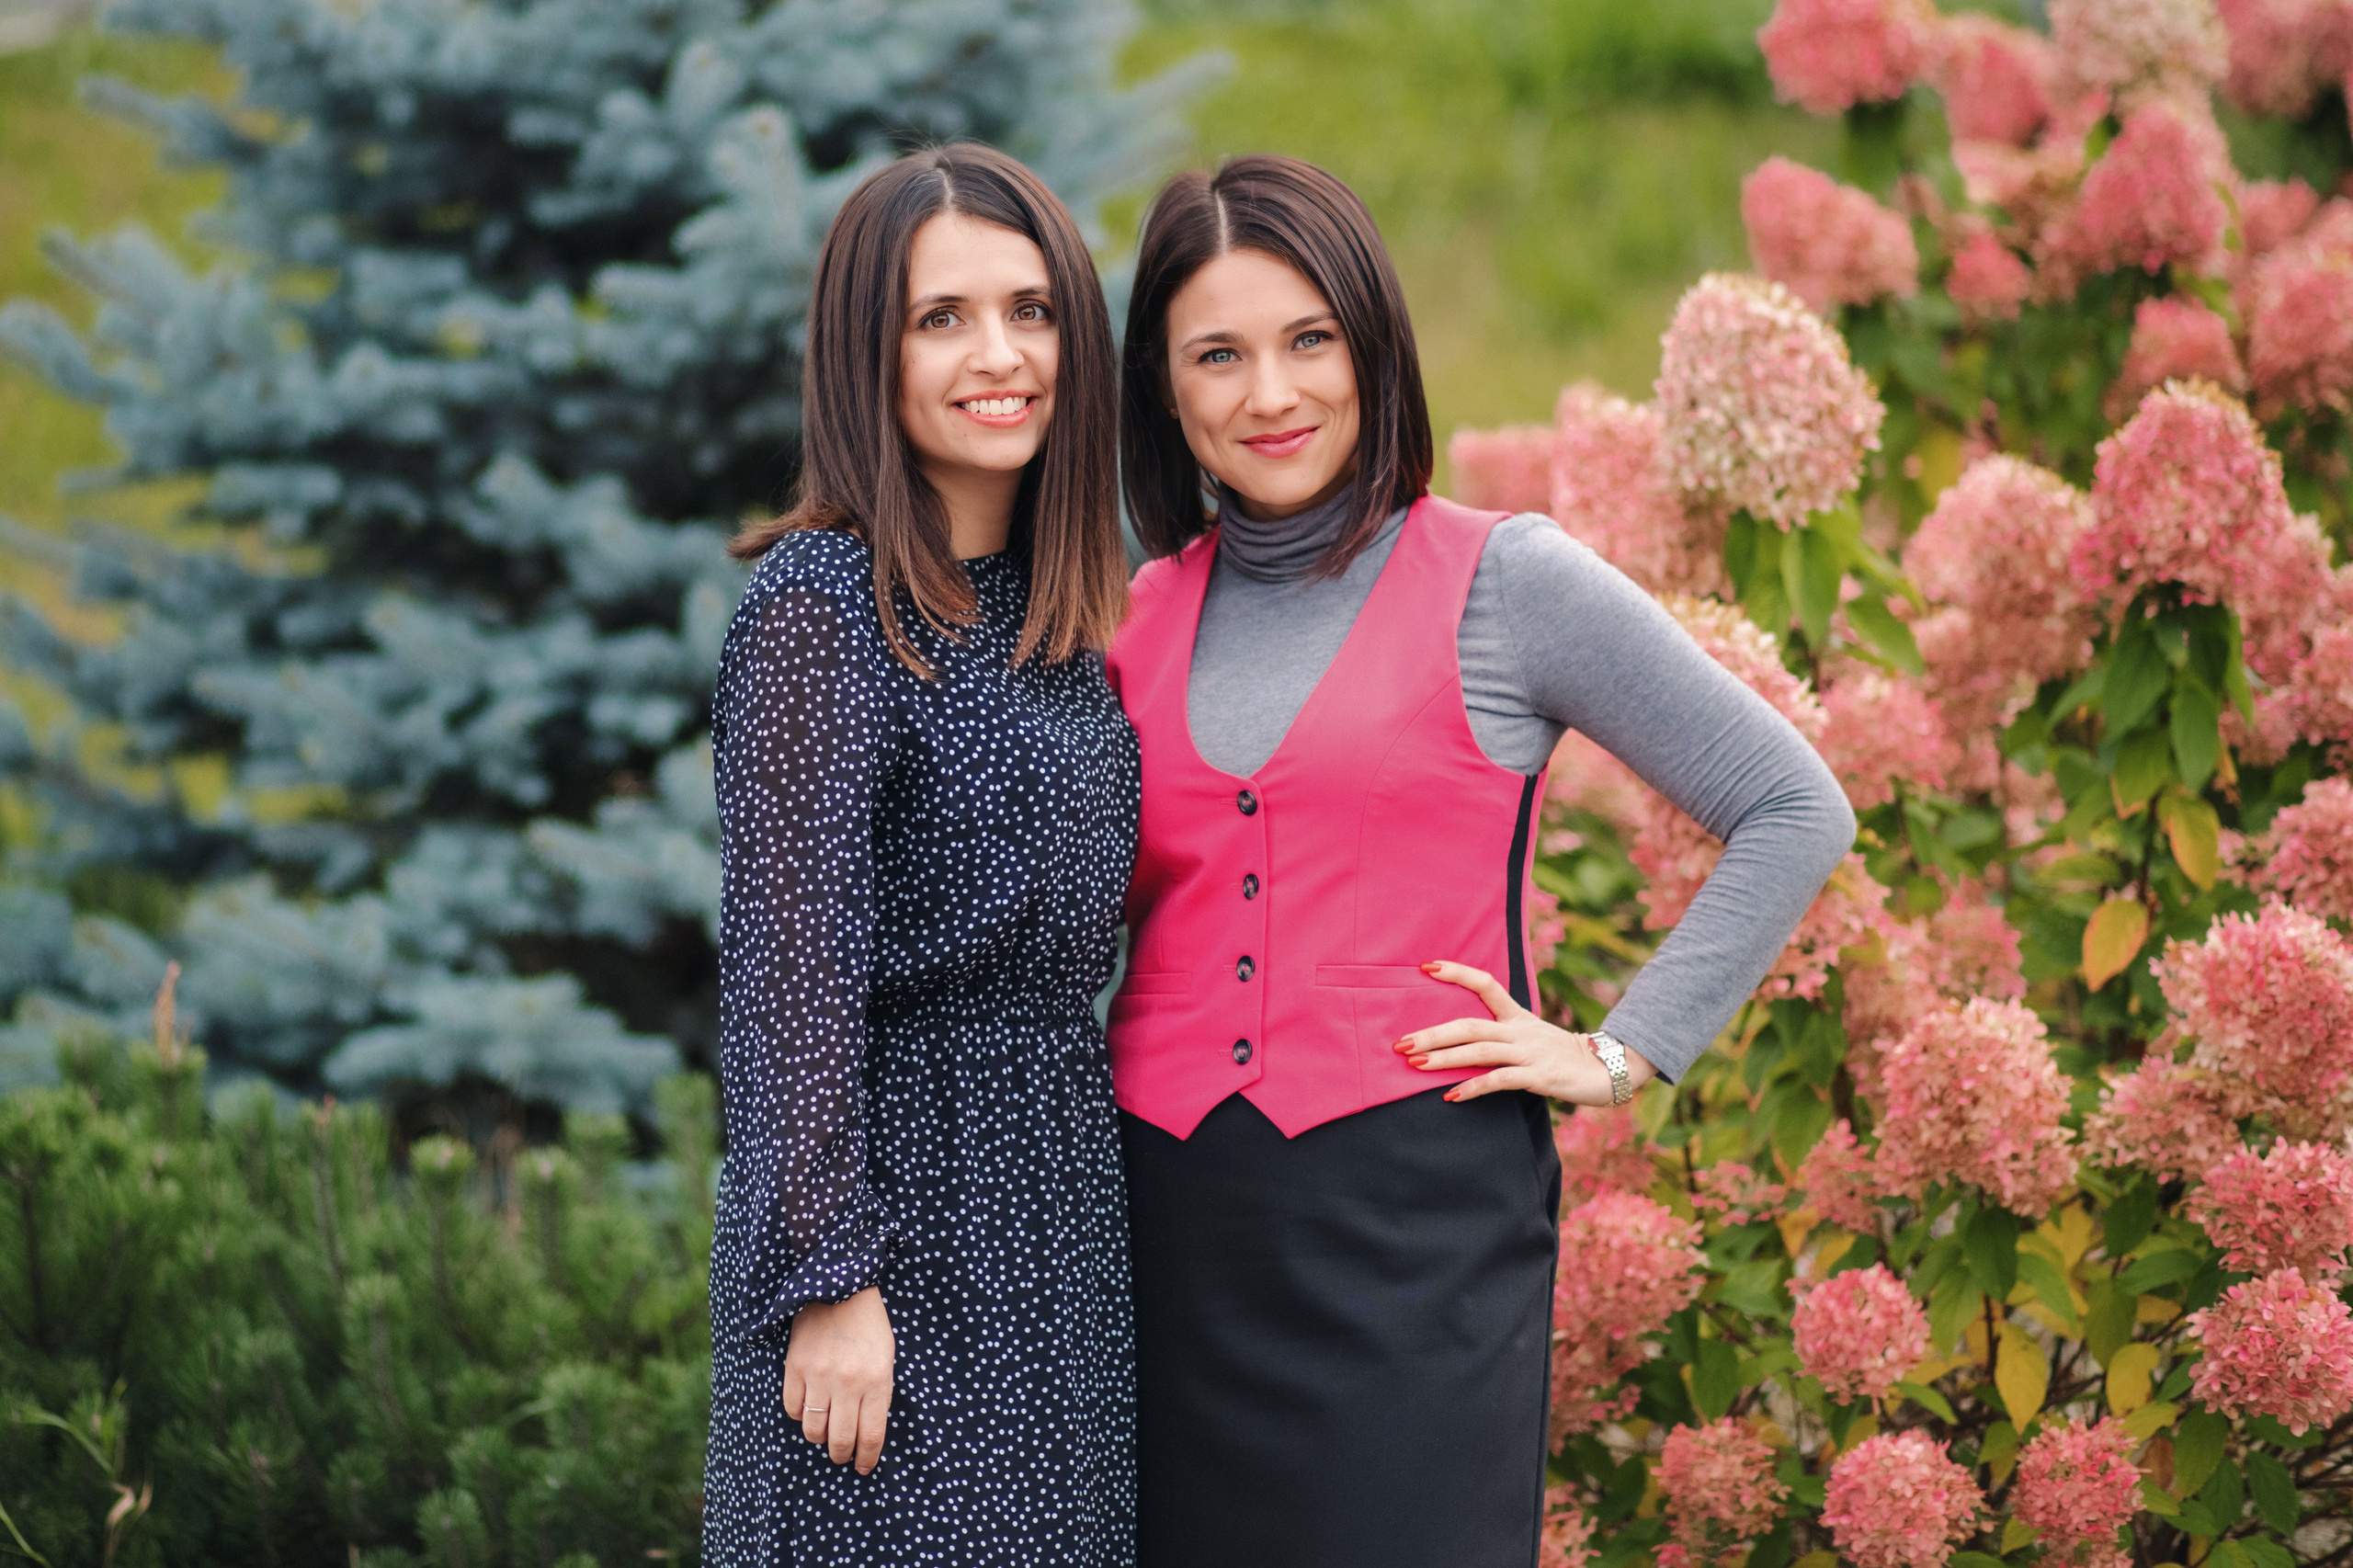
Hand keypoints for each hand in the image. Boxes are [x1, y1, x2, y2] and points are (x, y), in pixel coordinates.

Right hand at [782, 1286, 893, 1473]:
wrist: (840, 1288)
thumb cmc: (869, 1326)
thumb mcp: (887, 1359)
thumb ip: (878, 1394)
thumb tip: (867, 1431)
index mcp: (876, 1381)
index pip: (871, 1435)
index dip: (866, 1458)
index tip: (863, 1466)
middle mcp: (847, 1384)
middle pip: (841, 1440)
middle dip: (843, 1455)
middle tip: (843, 1456)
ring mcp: (818, 1377)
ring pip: (814, 1430)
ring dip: (820, 1438)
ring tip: (825, 1434)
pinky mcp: (795, 1369)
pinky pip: (794, 1409)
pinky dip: (801, 1415)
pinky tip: (809, 1409)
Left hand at [1394, 960, 1658, 1106]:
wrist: (1609, 1071)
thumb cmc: (1565, 1057)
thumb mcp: (1534, 1039)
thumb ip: (1504, 1037)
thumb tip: (1466, 1042)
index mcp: (1519, 1016)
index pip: (1486, 984)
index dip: (1457, 973)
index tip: (1426, 966)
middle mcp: (1520, 1030)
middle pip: (1469, 1024)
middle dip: (1433, 1033)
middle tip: (1400, 1042)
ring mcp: (1529, 1052)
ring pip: (1479, 1050)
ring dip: (1443, 1058)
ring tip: (1414, 1063)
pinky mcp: (1538, 1076)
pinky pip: (1499, 1079)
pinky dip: (1473, 1087)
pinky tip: (1450, 1095)